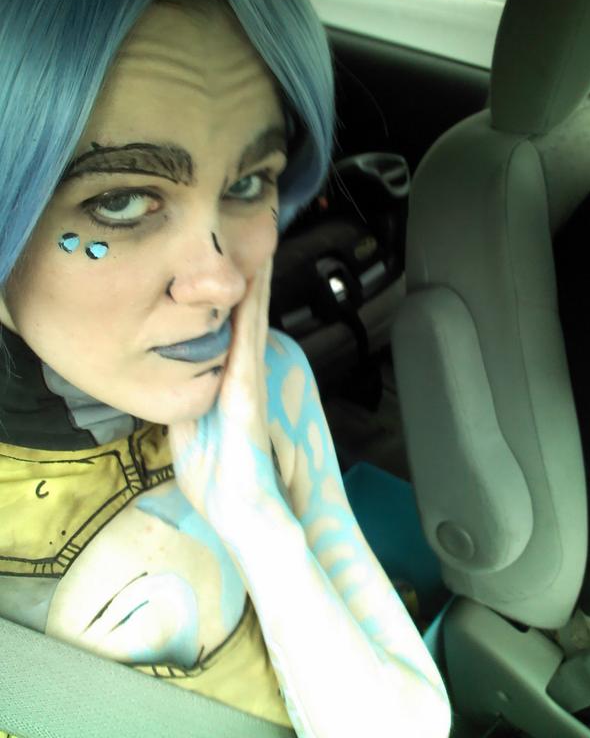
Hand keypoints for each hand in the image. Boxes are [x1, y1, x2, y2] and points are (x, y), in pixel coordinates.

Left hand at [167, 258, 285, 538]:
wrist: (244, 514)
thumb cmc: (220, 482)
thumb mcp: (191, 435)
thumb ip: (187, 405)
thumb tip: (174, 386)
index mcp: (229, 383)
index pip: (230, 331)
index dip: (233, 296)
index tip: (228, 262)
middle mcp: (244, 375)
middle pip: (245, 317)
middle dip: (248, 277)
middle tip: (253, 233)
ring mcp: (248, 381)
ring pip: (251, 322)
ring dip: (254, 284)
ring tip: (257, 243)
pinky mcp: (246, 393)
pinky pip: (247, 345)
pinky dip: (251, 314)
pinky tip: (251, 286)